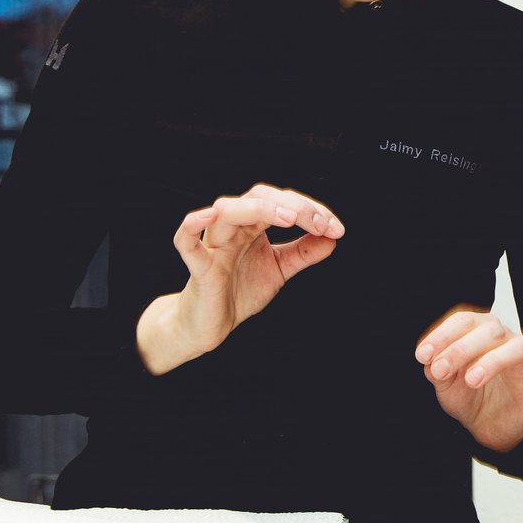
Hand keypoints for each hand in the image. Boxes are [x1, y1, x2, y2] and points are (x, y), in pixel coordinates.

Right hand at [138, 185, 344, 371]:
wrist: (211, 324)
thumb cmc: (240, 290)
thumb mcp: (279, 269)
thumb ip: (303, 253)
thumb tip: (333, 238)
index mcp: (253, 225)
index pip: (282, 202)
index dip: (311, 210)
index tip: (336, 228)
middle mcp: (233, 227)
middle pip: (258, 197)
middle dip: (292, 206)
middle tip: (320, 224)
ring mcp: (214, 245)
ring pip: (227, 210)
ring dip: (258, 209)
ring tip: (288, 218)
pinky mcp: (200, 267)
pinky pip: (185, 240)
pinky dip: (192, 225)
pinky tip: (210, 215)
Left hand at [416, 308, 522, 451]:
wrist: (486, 429)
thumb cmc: (468, 398)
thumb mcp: (445, 387)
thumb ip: (437, 371)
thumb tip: (432, 363)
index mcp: (479, 333)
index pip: (463, 321)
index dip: (442, 335)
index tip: (422, 355)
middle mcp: (505, 339)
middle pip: (489, 330)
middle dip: (462, 348)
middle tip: (442, 370)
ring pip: (520, 347)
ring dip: (494, 360)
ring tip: (472, 379)